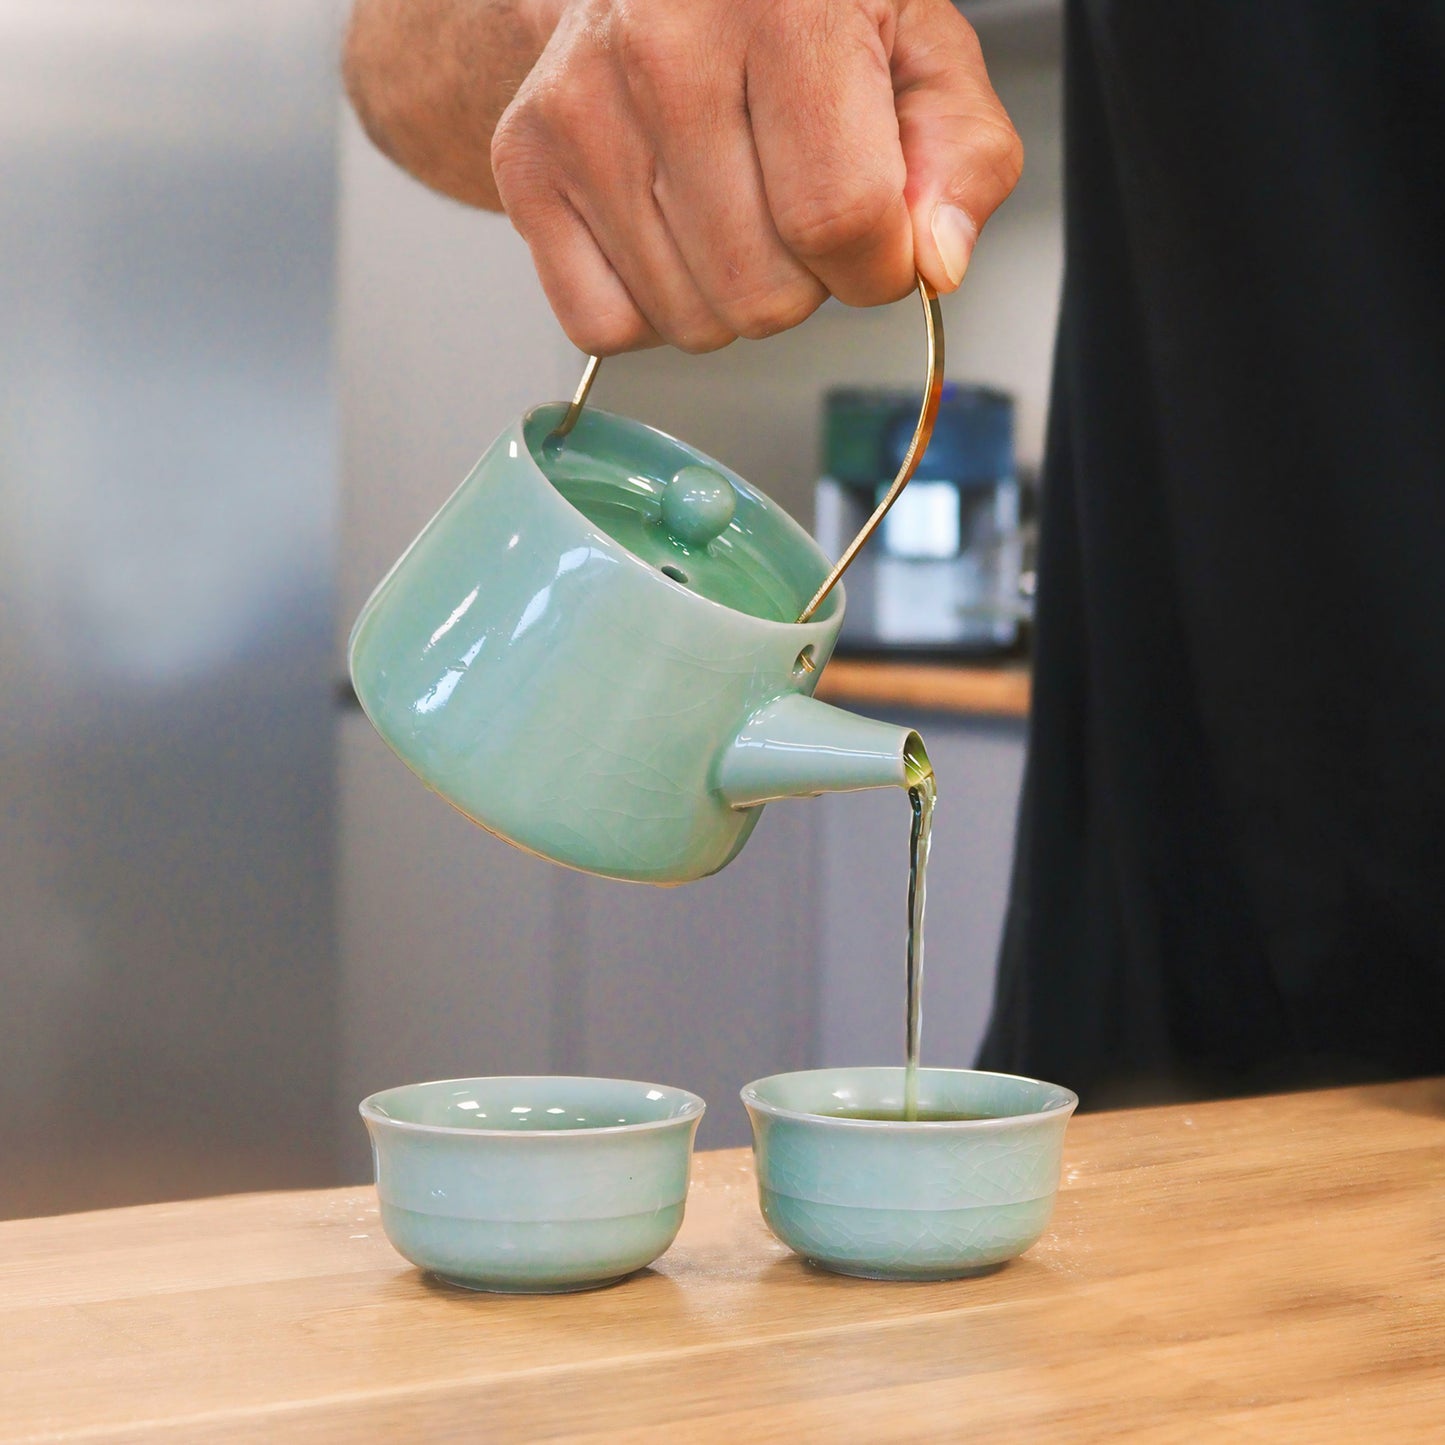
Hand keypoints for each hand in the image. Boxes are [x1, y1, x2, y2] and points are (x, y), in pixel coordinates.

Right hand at [348, 0, 1021, 355]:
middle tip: (790, 206)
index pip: (843, 221)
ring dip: (728, 296)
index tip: (877, 242)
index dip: (878, 267)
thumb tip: (933, 261)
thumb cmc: (797, 16)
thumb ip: (960, 156)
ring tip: (729, 205)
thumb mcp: (918, 51)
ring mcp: (582, 110)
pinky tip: (667, 230)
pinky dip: (649, 307)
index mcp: (786, 7)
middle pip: (762, 294)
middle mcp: (666, 48)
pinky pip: (607, 326)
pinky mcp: (527, 163)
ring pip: (689, 321)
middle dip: (801, 283)